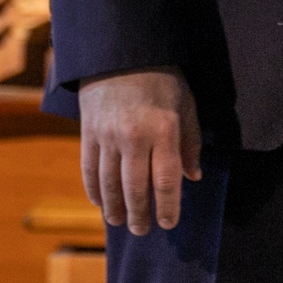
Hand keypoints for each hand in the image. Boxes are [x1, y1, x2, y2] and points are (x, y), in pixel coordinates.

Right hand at [78, 68, 201, 234]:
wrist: (121, 53)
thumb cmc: (161, 79)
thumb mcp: (185, 105)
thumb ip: (191, 142)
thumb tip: (193, 176)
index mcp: (163, 130)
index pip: (166, 180)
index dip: (168, 206)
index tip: (169, 223)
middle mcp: (134, 137)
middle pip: (135, 188)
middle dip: (139, 213)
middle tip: (142, 229)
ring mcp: (107, 135)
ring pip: (109, 183)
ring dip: (115, 207)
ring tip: (119, 222)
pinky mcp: (88, 132)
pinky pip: (89, 168)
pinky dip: (94, 189)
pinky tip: (100, 202)